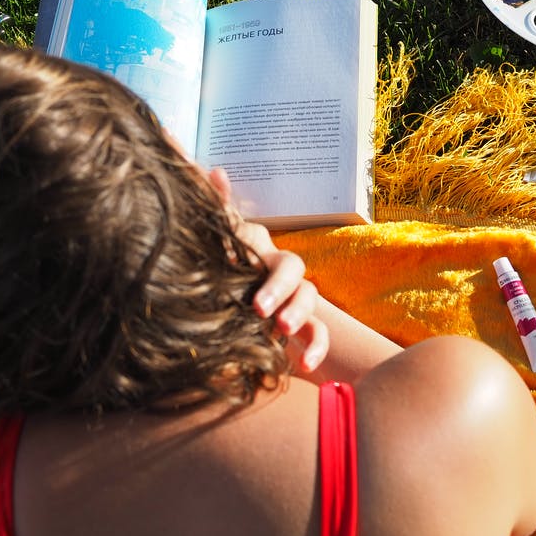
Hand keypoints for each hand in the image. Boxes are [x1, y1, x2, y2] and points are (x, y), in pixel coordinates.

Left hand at [207, 167, 329, 373]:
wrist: (236, 314)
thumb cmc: (224, 274)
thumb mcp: (216, 248)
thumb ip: (215, 210)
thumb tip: (215, 169)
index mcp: (255, 251)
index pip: (261, 242)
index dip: (259, 258)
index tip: (246, 288)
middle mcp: (279, 271)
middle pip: (293, 269)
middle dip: (279, 289)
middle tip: (259, 310)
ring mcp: (294, 298)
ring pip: (310, 298)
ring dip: (300, 315)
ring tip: (283, 331)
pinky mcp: (303, 327)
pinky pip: (320, 334)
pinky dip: (316, 348)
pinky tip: (304, 366)